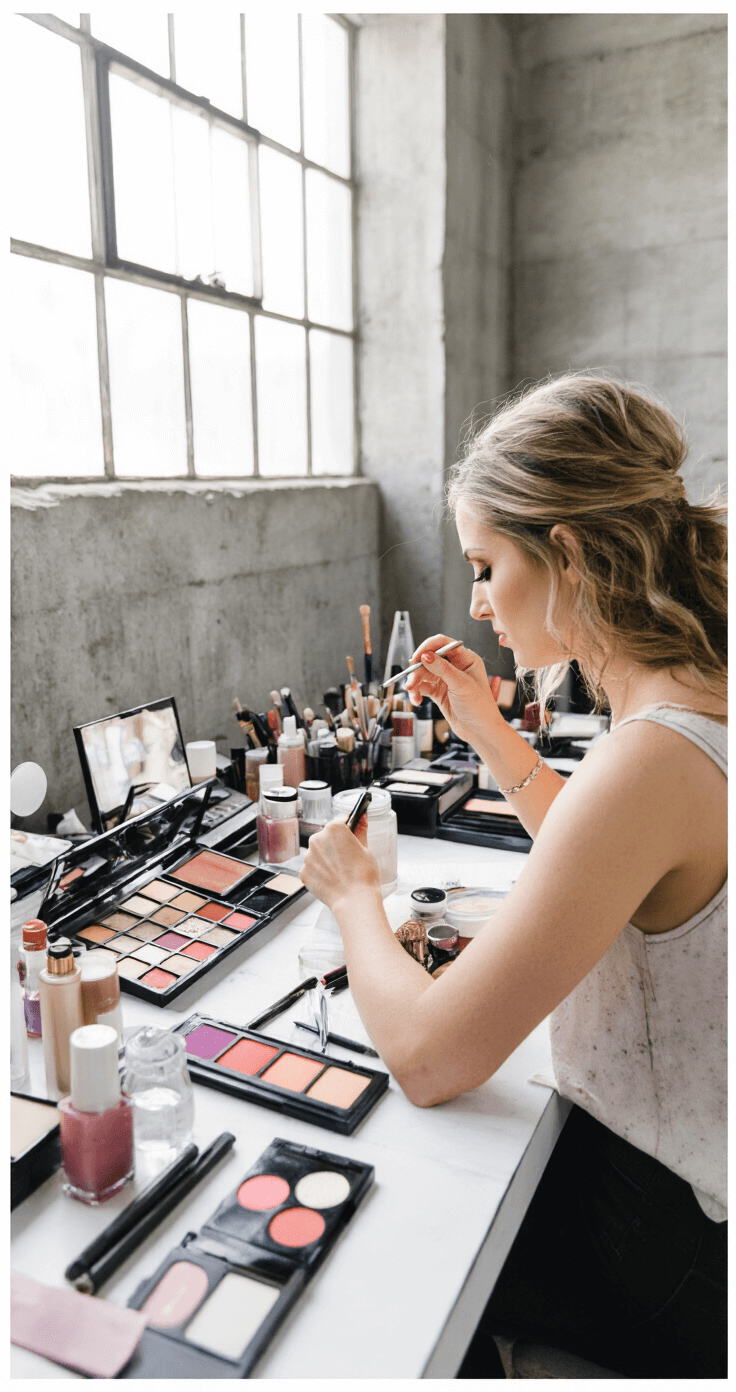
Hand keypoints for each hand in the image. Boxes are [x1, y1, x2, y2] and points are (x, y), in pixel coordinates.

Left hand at [299, 814, 381, 913]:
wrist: (354, 901)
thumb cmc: (363, 875)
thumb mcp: (366, 849)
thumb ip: (360, 830)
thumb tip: (361, 818)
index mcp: (334, 829)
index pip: (339, 822)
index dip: (346, 830)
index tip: (350, 836)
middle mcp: (317, 840)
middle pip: (326, 837)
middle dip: (334, 845)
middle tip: (347, 858)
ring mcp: (308, 857)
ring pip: (318, 853)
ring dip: (326, 859)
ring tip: (340, 872)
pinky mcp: (303, 872)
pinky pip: (312, 868)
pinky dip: (319, 872)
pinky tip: (331, 879)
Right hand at [404, 634, 503, 748]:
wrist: (481, 732)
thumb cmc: (480, 707)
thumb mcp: (461, 685)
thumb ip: (442, 669)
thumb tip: (425, 655)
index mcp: (466, 659)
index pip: (444, 644)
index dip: (428, 647)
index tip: (416, 657)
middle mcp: (456, 666)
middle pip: (430, 659)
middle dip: (418, 669)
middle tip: (411, 680)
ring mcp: (446, 679)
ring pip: (424, 673)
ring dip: (415, 682)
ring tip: (412, 692)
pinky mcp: (440, 692)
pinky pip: (423, 687)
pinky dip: (417, 692)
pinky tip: (417, 701)